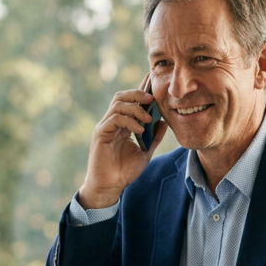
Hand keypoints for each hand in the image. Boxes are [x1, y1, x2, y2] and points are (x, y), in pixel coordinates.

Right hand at [77, 75, 168, 209]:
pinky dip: (129, 121)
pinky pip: (114, 119)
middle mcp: (112, 122)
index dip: (141, 89)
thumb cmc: (124, 171)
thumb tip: (165, 121)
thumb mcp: (145, 152)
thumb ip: (154, 137)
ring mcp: (105, 127)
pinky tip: (140, 129)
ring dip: (135, 108)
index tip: (152, 79)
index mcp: (122, 124)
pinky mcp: (100, 134)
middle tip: (152, 99)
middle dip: (137, 93)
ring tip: (148, 118)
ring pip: (118, 104)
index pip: (131, 101)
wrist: (110, 187)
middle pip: (122, 96)